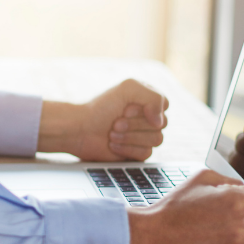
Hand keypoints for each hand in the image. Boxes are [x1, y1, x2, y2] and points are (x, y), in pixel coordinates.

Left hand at [38, 79, 167, 160]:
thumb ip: (154, 96)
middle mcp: (147, 117)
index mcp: (146, 100)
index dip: (145, 109)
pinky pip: (146, 154)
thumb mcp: (128, 88)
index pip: (164, 105)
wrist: (79, 130)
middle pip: (161, 125)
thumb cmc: (100, 108)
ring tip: (112, 134)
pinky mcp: (137, 152)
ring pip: (156, 140)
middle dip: (134, 124)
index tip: (125, 109)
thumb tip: (160, 122)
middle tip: (115, 123)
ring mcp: (143, 136)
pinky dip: (127, 149)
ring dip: (130, 137)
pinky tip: (112, 145)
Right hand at [126, 169, 243, 243]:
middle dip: (234, 221)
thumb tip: (242, 189)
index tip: (218, 208)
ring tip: (204, 239)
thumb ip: (228, 180)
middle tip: (207, 224)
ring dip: (231, 241)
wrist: (150, 241)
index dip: (234, 201)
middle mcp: (243, 228)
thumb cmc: (171, 211)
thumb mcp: (198, 179)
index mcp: (238, 202)